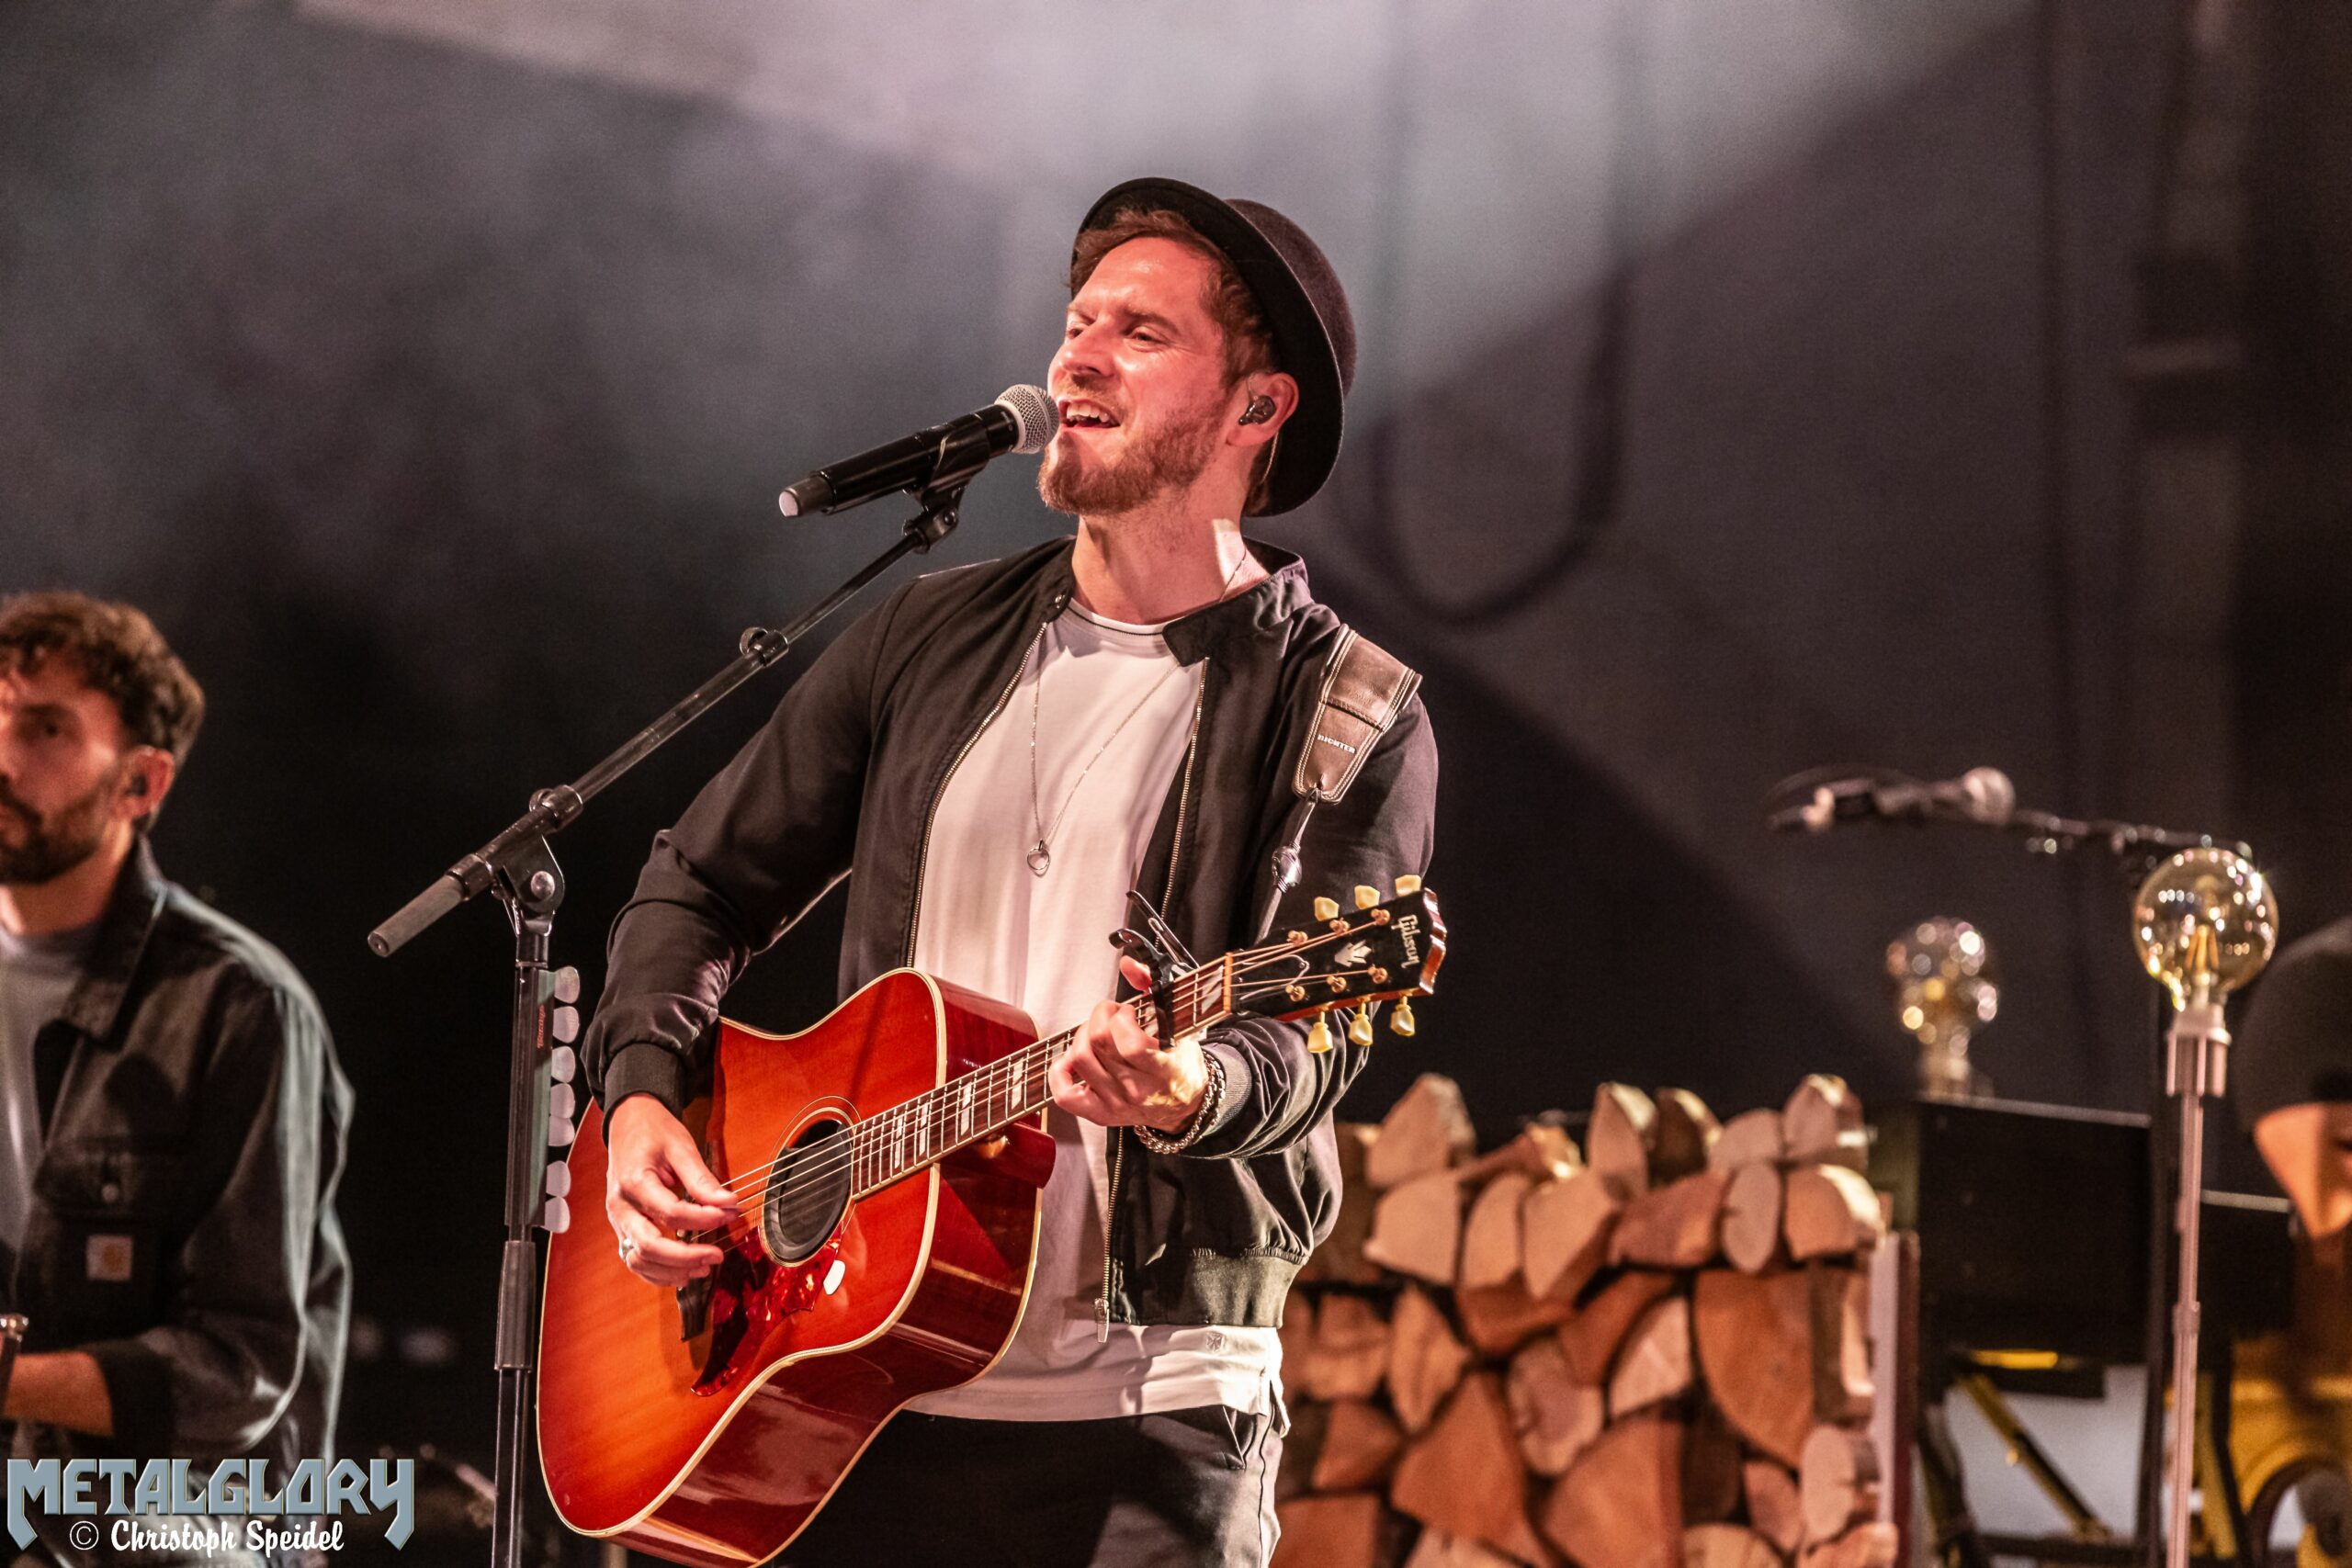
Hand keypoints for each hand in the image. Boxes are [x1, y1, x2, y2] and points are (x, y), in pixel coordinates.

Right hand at [604, 1094, 740, 1286]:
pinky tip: (682, 1273)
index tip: (728, 1215)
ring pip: (639, 1259)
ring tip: (703, 1268)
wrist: (627, 1123)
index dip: (702, 1219)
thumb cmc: (653, 1131)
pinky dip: (656, 1272)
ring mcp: (618, 1220)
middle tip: (716, 1256)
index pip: (671, 1212)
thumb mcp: (681, 1147)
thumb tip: (728, 1203)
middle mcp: (620, 1206)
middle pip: (649, 1245)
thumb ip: (702, 1179)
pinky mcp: (622, 1227)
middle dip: (686, 1256)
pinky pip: (634, 1259)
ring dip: (671, 1270)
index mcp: (634, 1182)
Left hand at [1049, 956, 1208, 1132]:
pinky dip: (1060, 1073)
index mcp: (1164, 1069)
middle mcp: (1138, 1090)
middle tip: (1111, 1016)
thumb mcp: (1179, 1024)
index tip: (1128, 1013)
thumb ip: (1153, 987)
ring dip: (1083, 1036)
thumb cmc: (1180, 1064)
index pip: (1130, 1044)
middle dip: (1100, 1016)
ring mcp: (1117, 1103)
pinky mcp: (1100, 1113)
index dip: (1122, 1018)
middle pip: (1099, 1044)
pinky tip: (1072, 1060)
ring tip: (1097, 1033)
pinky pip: (1065, 1095)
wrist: (1183, 1104)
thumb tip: (1129, 964)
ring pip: (1081, 1059)